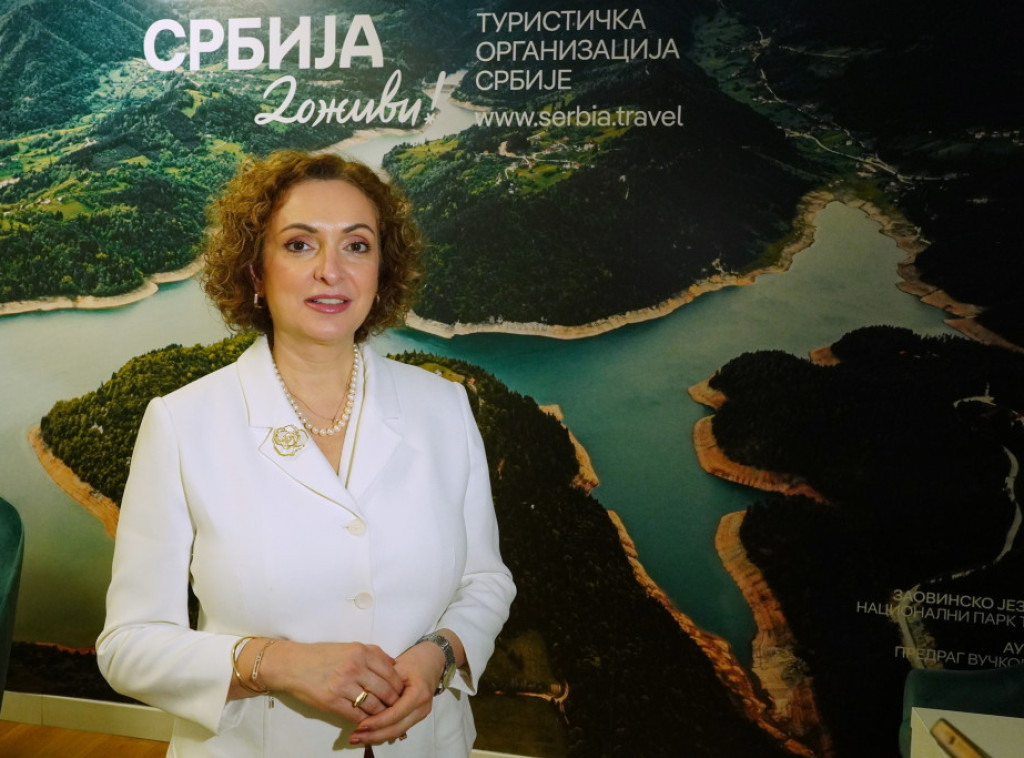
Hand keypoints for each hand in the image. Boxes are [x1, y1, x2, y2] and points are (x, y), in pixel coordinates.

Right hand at [251, 640, 403, 721]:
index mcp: (361, 652)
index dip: (399, 686)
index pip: (391, 673)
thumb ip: (373, 653)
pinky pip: (356, 715)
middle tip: (397, 709)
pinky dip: (364, 721)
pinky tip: (367, 722)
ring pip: (373, 705)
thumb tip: (394, 664)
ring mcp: (343, 685)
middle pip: (385, 690)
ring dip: (381, 714)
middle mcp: (354, 667)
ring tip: (383, 717)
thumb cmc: (321, 655)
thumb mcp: (349, 647)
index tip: (402, 694)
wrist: (292, 664)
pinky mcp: (332, 701)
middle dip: (394, 702)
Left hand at [348, 640, 445, 745]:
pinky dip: (383, 732)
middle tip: (355, 737)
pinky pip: (399, 728)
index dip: (378, 721)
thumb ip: (383, 684)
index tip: (360, 725)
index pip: (396, 713)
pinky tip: (368, 733)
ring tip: (358, 738)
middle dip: (375, 734)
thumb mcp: (397, 668)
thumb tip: (363, 699)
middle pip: (397, 728)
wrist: (431, 661)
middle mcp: (422, 707)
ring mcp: (421, 714)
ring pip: (397, 731)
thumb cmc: (413, 661)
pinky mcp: (416, 716)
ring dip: (377, 736)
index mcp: (419, 693)